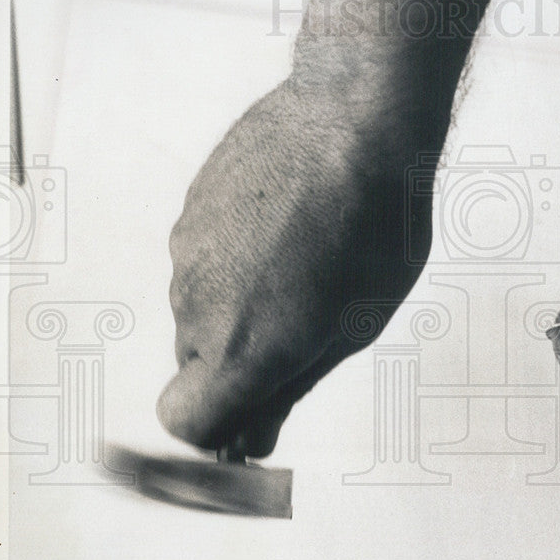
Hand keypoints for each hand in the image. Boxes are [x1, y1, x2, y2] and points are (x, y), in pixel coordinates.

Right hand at [156, 80, 431, 456]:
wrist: (355, 121)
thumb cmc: (375, 228)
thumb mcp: (353, 327)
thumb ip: (290, 387)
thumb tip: (253, 438)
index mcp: (242, 349)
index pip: (184, 424)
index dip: (215, 430)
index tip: (248, 420)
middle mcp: (198, 306)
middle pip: (197, 368)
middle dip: (240, 364)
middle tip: (303, 326)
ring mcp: (186, 255)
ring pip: (200, 310)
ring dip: (240, 306)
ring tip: (304, 263)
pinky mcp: (189, 212)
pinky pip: (202, 261)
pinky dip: (234, 261)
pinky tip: (284, 229)